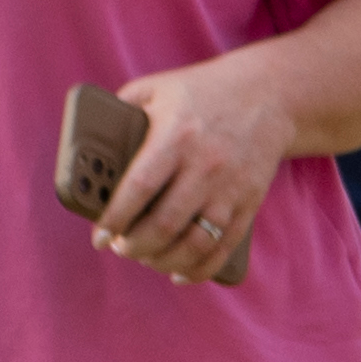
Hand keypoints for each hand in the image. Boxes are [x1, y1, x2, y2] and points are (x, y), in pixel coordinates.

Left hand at [98, 51, 288, 281]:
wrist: (272, 92)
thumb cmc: (202, 91)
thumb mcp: (156, 88)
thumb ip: (121, 110)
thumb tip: (89, 142)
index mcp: (177, 134)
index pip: (139, 186)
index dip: (115, 218)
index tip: (100, 236)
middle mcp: (206, 164)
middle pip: (165, 224)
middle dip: (135, 245)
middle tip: (121, 247)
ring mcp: (231, 186)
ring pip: (195, 243)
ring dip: (163, 260)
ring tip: (145, 257)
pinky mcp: (250, 201)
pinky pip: (224, 247)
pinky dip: (200, 269)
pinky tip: (179, 273)